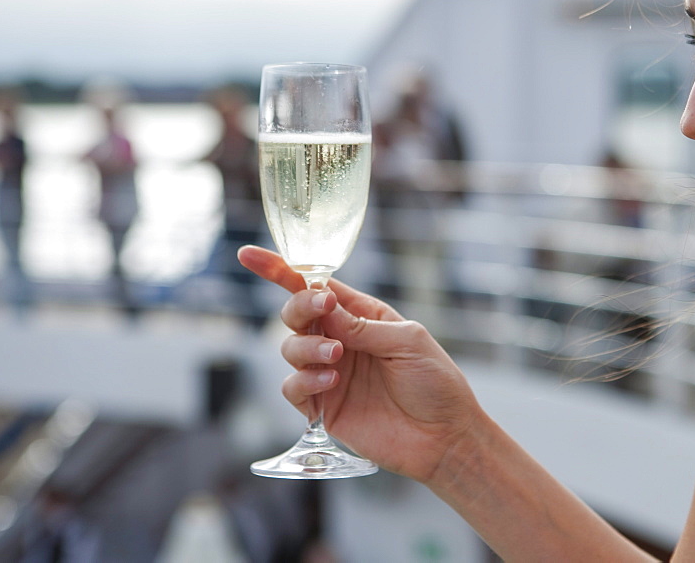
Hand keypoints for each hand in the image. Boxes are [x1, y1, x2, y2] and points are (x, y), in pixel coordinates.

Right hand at [237, 246, 482, 482]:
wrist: (444, 437)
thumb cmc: (436, 383)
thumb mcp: (407, 341)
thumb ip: (361, 325)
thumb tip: (325, 307)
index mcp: (362, 316)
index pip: (318, 287)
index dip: (282, 270)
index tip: (249, 256)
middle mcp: (341, 341)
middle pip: (296, 313)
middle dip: (300, 306)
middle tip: (323, 310)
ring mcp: (330, 374)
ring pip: (290, 348)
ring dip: (307, 346)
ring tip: (336, 356)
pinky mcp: (323, 408)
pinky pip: (293, 387)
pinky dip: (304, 380)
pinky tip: (330, 382)